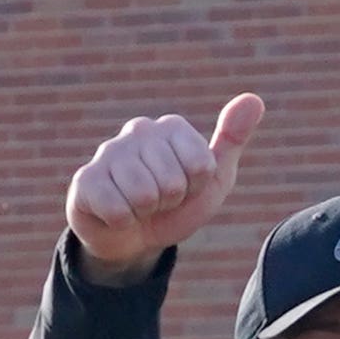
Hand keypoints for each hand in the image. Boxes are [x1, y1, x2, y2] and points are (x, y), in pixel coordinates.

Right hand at [65, 95, 263, 287]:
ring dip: (146, 213)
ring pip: (144, 196)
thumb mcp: (213, 179)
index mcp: (172, 127)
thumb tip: (254, 99)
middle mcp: (139, 130)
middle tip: (160, 202)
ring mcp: (109, 152)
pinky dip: (122, 222)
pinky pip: (116, 209)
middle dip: (170, 202)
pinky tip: (117, 213)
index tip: (186, 189)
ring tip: (140, 207)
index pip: (201, 165)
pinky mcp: (85, 179)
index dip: (196, 188)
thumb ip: (232, 140)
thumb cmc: (176, 205)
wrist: (136, 239)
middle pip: (172, 182)